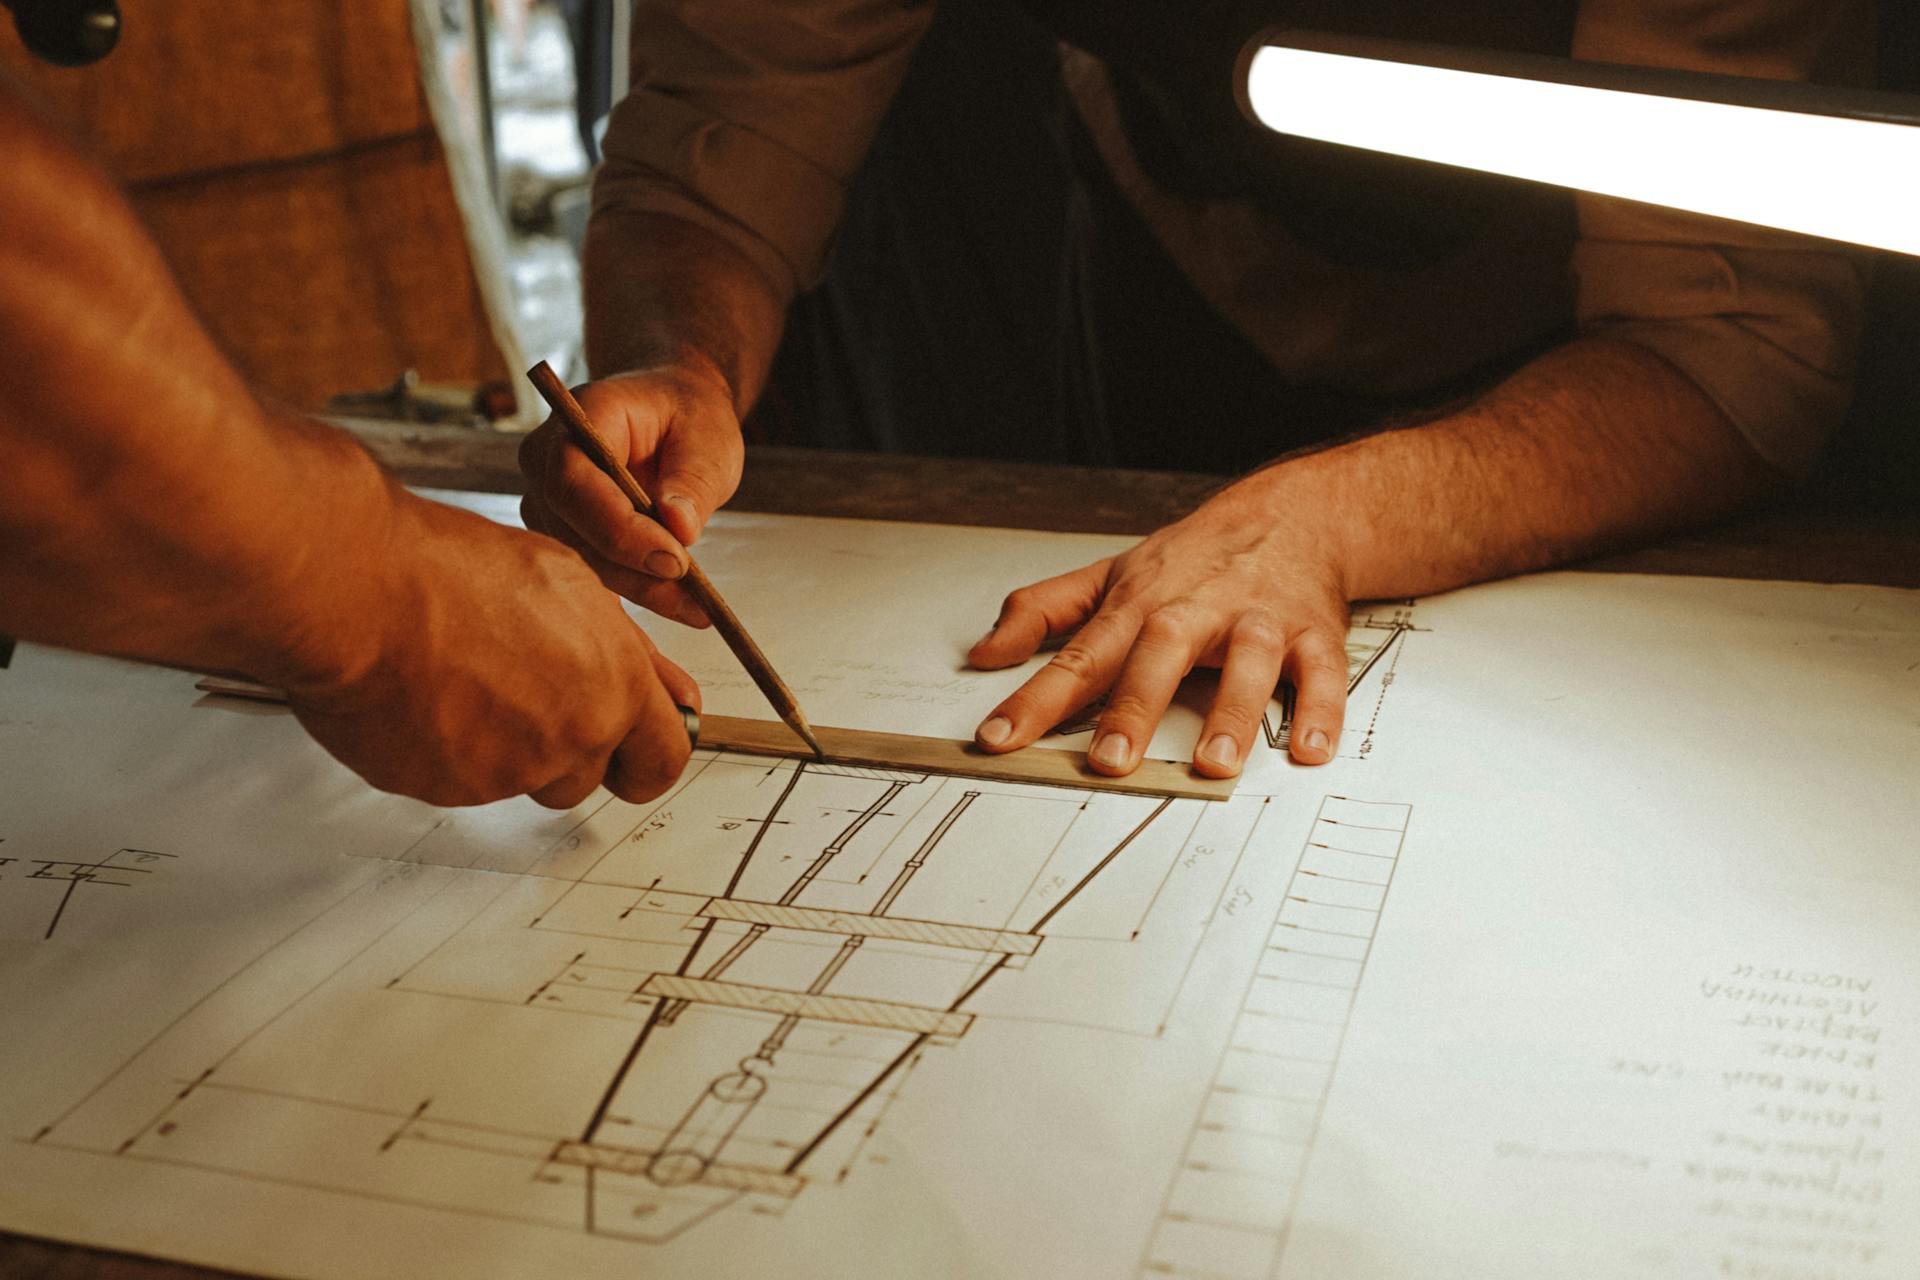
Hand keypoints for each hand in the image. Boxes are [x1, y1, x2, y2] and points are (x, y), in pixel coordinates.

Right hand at [280, 493, 698, 808]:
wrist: (356, 588)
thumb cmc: (450, 570)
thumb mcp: (569, 586)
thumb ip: (624, 653)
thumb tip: (669, 694)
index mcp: (613, 687)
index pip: (665, 760)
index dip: (649, 759)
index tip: (637, 754)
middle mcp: (568, 738)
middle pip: (588, 776)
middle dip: (567, 748)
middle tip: (526, 692)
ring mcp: (505, 773)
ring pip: (523, 781)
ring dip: (508, 750)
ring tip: (468, 681)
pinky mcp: (443, 790)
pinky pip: (461, 783)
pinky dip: (450, 752)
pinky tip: (428, 695)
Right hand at [517, 360, 743, 625]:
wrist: (676, 416)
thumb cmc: (689, 416)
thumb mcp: (708, 437)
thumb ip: (693, 478)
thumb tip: (679, 527)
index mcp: (581, 416)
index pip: (573, 480)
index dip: (618, 528)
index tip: (675, 560)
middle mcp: (547, 458)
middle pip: (569, 528)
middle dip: (632, 568)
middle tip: (694, 597)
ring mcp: (547, 499)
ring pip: (580, 559)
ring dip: (641, 589)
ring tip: (699, 608)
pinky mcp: (563, 532)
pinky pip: (593, 569)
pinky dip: (640, 590)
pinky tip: (685, 607)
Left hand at [967, 476, 1350, 777]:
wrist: (1294, 513)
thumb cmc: (1193, 558)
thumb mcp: (1110, 576)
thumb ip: (1042, 612)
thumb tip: (983, 653)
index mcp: (1139, 605)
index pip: (1078, 658)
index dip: (1034, 699)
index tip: (999, 738)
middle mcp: (1195, 611)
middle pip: (1159, 654)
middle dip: (1134, 707)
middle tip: (1110, 761)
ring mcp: (1256, 622)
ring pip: (1246, 662)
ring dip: (1232, 712)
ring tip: (1214, 764)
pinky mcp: (1312, 634)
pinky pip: (1321, 672)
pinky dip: (1321, 708)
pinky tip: (1311, 748)